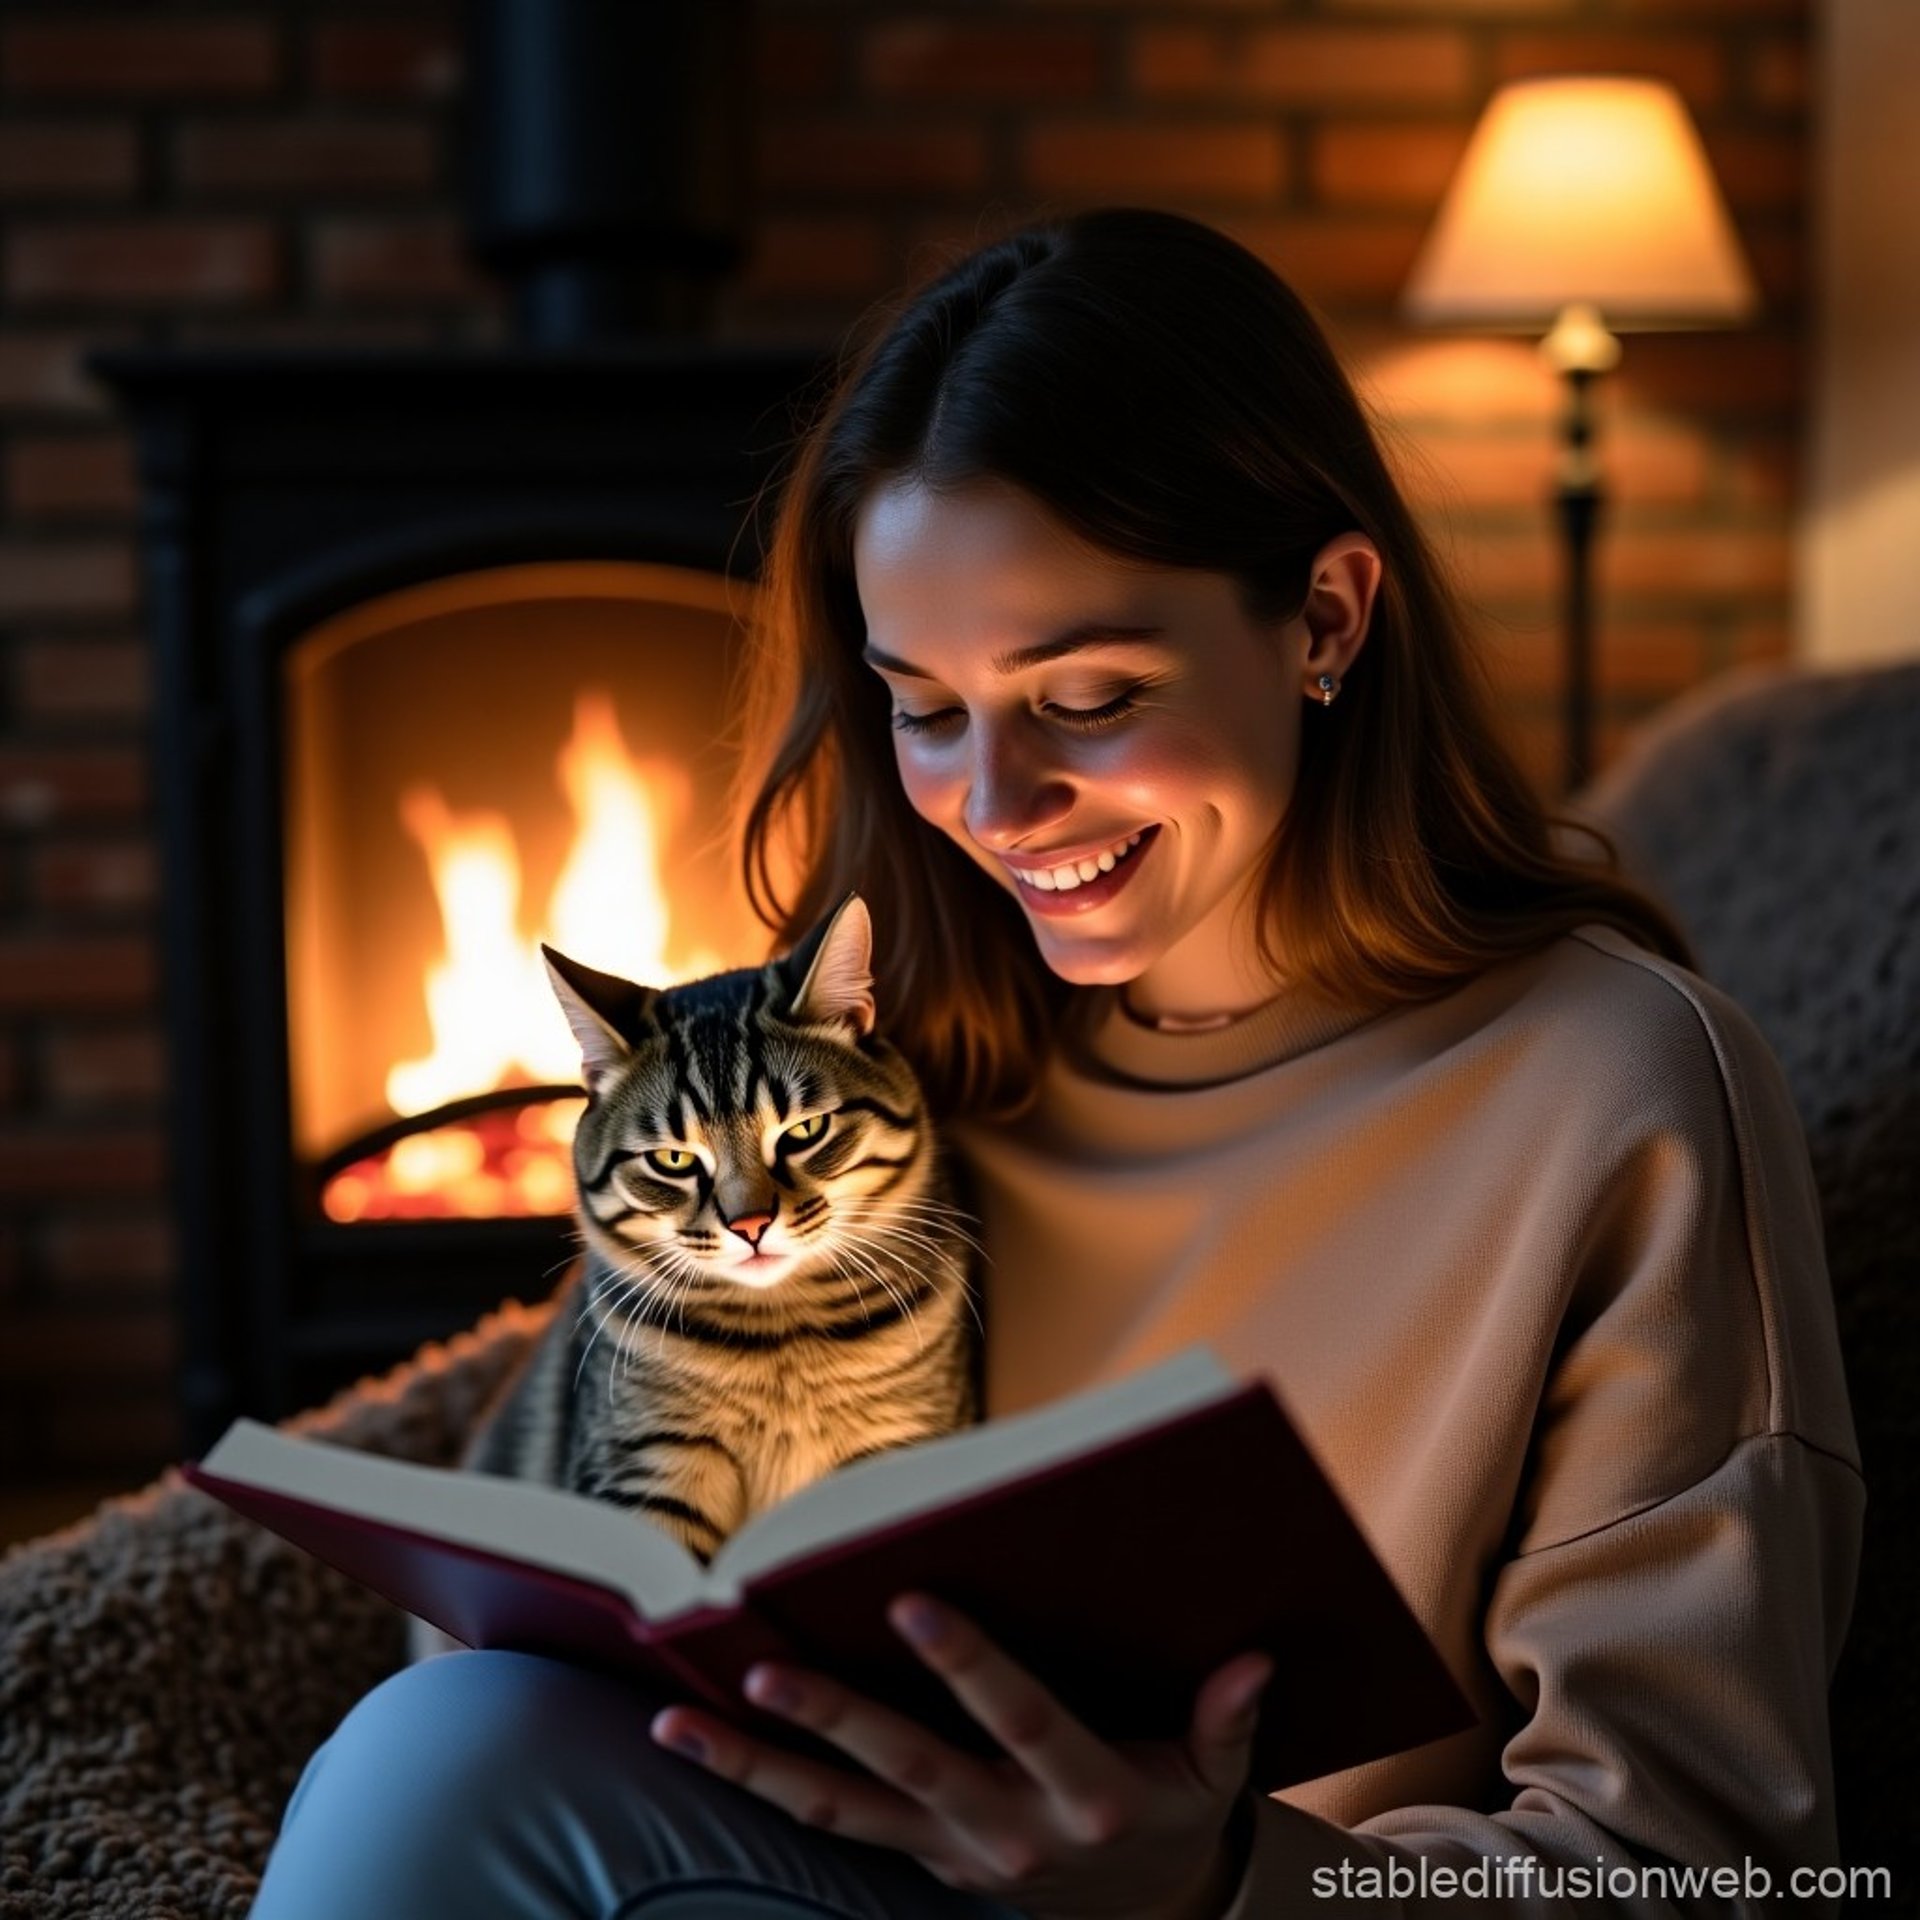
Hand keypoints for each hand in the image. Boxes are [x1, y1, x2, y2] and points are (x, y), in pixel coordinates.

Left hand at [647, 1591, 1272, 1919]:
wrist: (1145, 1918)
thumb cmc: (1178, 1815)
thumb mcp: (1216, 1776)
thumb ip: (1228, 1719)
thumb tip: (1252, 1657)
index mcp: (1085, 1795)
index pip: (1019, 1719)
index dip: (968, 1665)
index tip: (911, 1599)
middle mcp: (1006, 1829)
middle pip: (906, 1767)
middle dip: (832, 1718)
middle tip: (759, 1668)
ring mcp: (952, 1852)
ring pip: (838, 1810)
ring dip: (754, 1768)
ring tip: (674, 1723)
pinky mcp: (921, 1859)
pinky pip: (832, 1823)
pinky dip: (764, 1786)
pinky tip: (701, 1740)